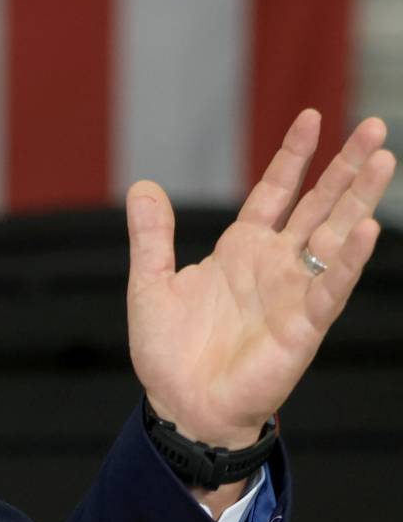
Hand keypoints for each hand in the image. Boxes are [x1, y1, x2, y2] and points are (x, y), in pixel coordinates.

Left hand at [126, 109, 391, 449]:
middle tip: (375, 127)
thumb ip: (151, 235)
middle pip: (319, 205)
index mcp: (242, 250)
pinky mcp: (303, 326)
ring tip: (384, 160)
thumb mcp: (150, 282)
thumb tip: (143, 185)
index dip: (293, 156)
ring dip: (360, 199)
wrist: (181, 405)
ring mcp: (294, 292)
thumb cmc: (170, 351)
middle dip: (346, 166)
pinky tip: (367, 229)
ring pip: (336, 236)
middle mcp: (275, 265)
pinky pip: (330, 287)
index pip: (275, 192)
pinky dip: (348, 260)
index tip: (310, 116)